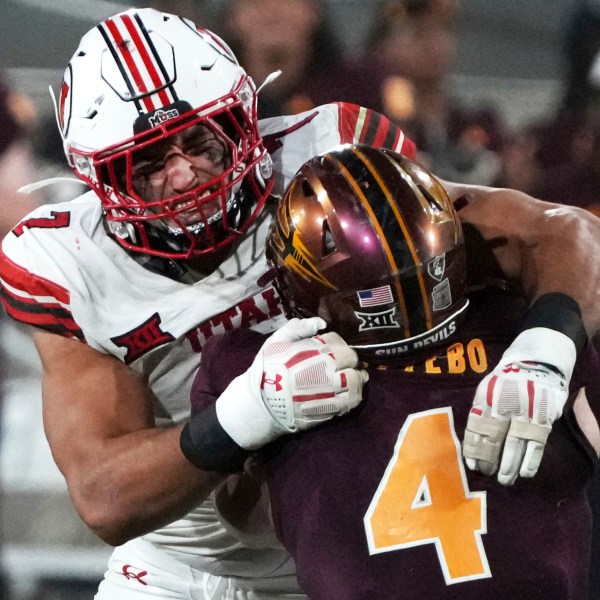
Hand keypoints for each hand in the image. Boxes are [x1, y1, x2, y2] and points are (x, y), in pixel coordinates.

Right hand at [217, 317, 367, 449]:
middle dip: (351, 360)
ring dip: (357, 379)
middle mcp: (329, 371)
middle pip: (352, 361)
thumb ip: (298, 328)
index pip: (340, 343)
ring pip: (356, 382)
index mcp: (318, 352)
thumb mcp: (277, 341)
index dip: (338, 345)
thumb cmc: (269, 369)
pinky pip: (351, 402)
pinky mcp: (331, 410)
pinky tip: (348, 393)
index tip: (333, 349)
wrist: (262, 404)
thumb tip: (321, 323)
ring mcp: (332, 392)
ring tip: (354, 378)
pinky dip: (354, 396)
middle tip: (347, 363)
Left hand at [462, 327, 574, 484]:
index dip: (474, 449)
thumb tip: (472, 440)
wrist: (536, 362)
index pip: (477, 428)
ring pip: (515, 444)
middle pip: (494, 439)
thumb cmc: (505, 380)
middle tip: (488, 475)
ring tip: (504, 479)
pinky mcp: (543, 418)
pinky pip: (536, 443)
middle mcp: (504, 405)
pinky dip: (531, 460)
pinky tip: (524, 473)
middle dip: (490, 460)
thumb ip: (480, 411)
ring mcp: (525, 412)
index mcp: (486, 398)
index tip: (473, 466)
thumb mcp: (486, 389)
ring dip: (509, 465)